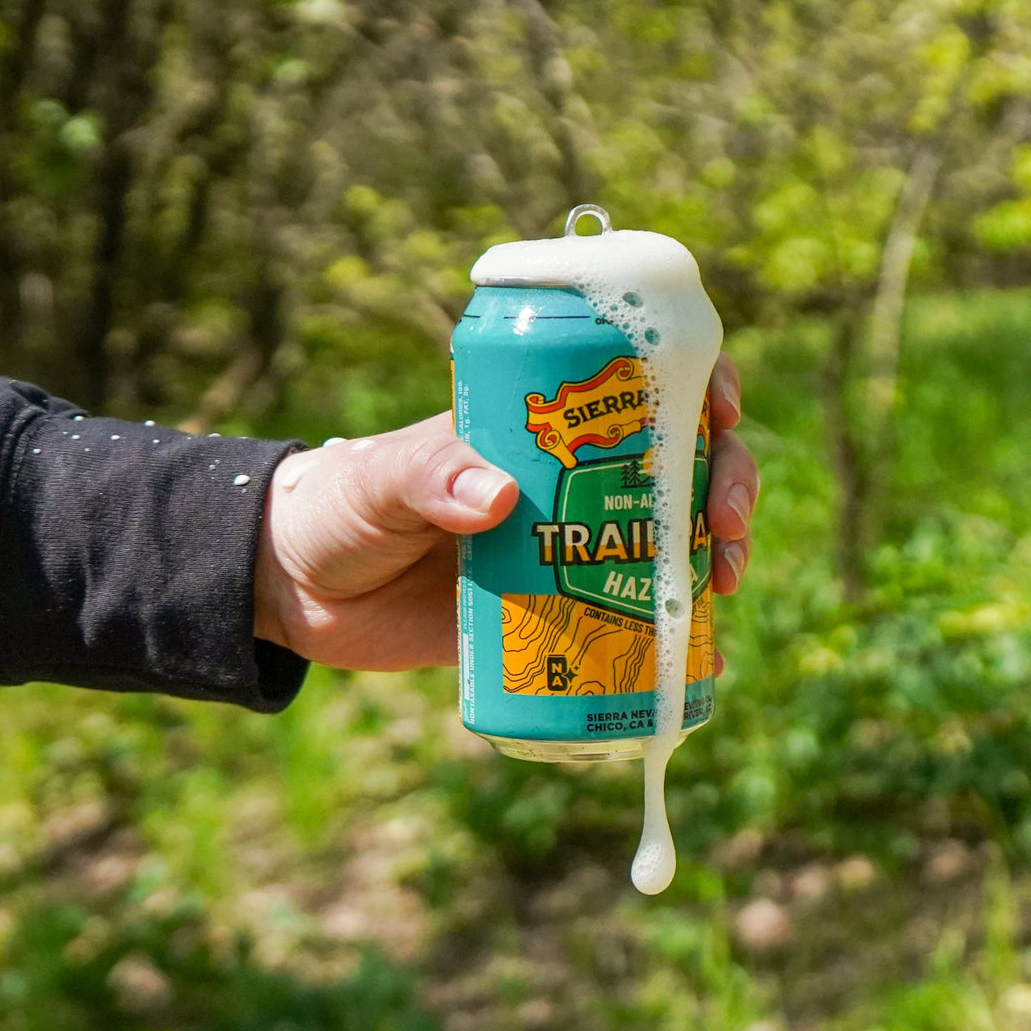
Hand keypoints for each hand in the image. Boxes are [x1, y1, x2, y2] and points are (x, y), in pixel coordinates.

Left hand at [253, 354, 758, 669]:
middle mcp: (568, 479)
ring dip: (716, 550)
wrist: (303, 596)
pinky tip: (705, 646)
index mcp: (536, 426)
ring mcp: (568, 546)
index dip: (695, 385)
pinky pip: (631, 615)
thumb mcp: (376, 478)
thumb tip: (500, 497)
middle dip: (725, 479)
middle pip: (678, 462)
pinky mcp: (554, 613)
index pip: (636, 384)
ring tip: (724, 583)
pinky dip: (673, 627)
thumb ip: (424, 475)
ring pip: (670, 535)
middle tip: (727, 520)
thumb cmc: (338, 508)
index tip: (719, 411)